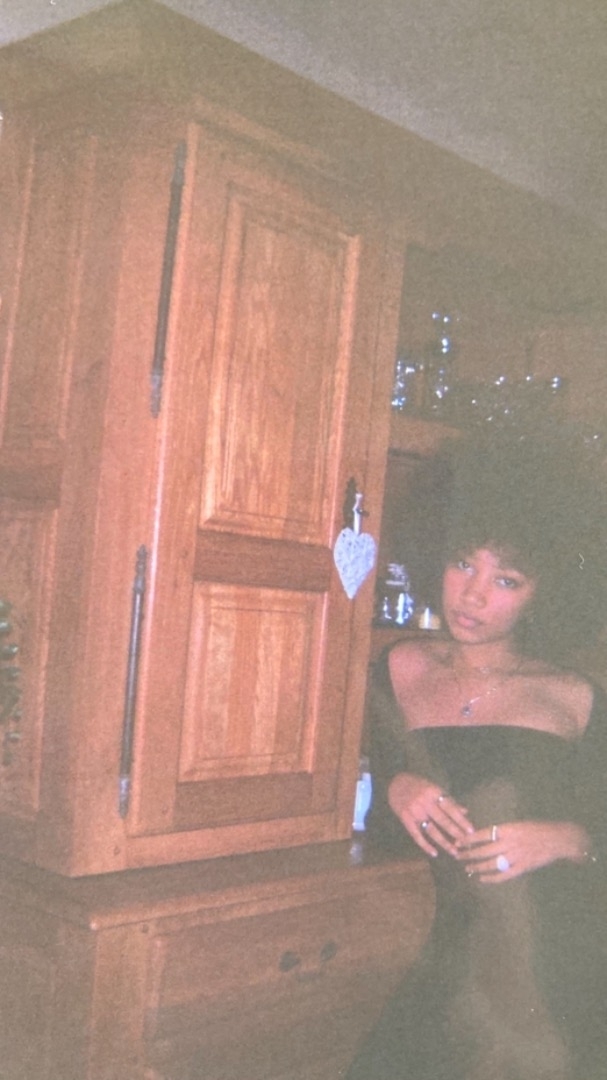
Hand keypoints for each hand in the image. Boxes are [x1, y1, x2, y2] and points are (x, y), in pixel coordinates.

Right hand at [388, 773, 474, 857]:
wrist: (394, 782)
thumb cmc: (418, 785)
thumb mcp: (434, 788)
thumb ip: (448, 800)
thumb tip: (465, 811)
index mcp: (433, 792)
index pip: (450, 808)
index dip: (461, 820)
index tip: (471, 831)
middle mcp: (424, 802)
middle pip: (442, 820)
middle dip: (455, 833)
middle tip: (466, 844)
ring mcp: (414, 811)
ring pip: (431, 830)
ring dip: (444, 842)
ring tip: (454, 852)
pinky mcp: (405, 819)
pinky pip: (416, 835)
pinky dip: (425, 845)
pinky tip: (434, 853)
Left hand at [455, 820, 588, 882]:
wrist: (557, 839)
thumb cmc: (537, 829)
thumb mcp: (518, 825)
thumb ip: (503, 831)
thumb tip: (485, 836)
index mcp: (508, 829)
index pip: (483, 834)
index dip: (469, 839)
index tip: (459, 841)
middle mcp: (510, 843)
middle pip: (484, 850)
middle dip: (469, 853)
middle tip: (457, 855)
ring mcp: (516, 857)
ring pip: (491, 864)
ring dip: (477, 866)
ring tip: (467, 868)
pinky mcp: (522, 868)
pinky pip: (504, 875)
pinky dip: (492, 878)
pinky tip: (482, 879)